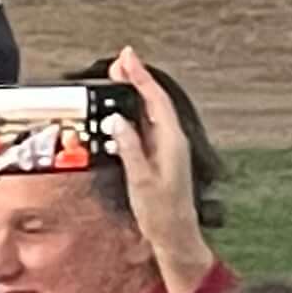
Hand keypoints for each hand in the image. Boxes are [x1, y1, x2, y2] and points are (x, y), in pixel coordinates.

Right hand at [103, 48, 214, 292]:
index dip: (140, 77)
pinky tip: (121, 113)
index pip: (154, 100)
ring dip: (133, 95)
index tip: (127, 58)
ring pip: (149, 112)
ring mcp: (166, 148)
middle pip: (153, 101)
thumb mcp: (140, 179)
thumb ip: (129, 147)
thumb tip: (117, 121)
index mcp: (170, 140)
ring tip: (117, 80)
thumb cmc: (161, 211)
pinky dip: (133, 114)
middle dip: (135, 80)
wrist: (174, 233)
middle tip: (117, 64)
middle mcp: (171, 140)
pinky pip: (146, 127)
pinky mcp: (159, 157)